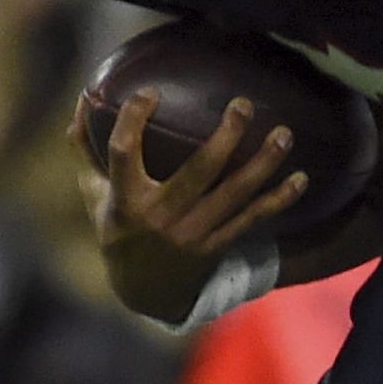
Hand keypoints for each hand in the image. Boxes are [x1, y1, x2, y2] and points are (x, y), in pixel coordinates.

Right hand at [69, 89, 305, 321]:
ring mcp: (193, 233)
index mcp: (126, 200)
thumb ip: (87, 149)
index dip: (133, 121)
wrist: (144, 291)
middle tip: (244, 104)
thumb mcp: (95, 194)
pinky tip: (301, 178)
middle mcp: (161, 217)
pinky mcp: (217, 245)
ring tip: (284, 133)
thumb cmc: (119, 228)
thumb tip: (82, 100)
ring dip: (263, 163)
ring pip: (234, 195)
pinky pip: (252, 219)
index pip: (123, 154)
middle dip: (225, 137)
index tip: (151, 92)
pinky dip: (278, 200)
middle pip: (198, 172)